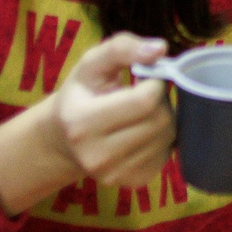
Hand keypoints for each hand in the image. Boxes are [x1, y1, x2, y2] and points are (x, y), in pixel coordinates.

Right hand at [0, 33, 175, 214]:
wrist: (64, 138)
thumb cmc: (82, 94)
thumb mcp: (92, 63)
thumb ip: (123, 48)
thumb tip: (159, 48)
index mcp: (82, 124)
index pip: (144, 102)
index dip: (155, 83)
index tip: (145, 77)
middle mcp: (96, 156)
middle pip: (160, 120)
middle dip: (161, 100)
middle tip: (144, 94)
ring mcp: (113, 175)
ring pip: (167, 137)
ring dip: (163, 118)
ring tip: (142, 113)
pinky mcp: (131, 183)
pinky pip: (166, 155)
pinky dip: (162, 138)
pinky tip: (143, 131)